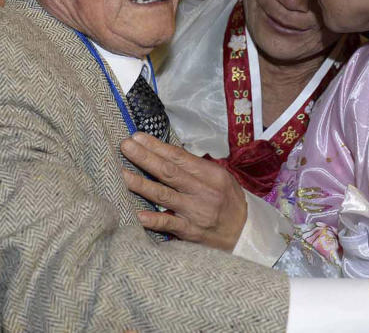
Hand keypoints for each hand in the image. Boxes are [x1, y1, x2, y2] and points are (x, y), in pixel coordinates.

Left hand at [120, 132, 246, 250]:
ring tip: (123, 174)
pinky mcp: (191, 232)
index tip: (137, 137)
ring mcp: (196, 212)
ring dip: (142, 184)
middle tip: (126, 146)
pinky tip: (139, 215)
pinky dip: (154, 219)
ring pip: (164, 195)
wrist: (245, 233)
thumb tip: (165, 154)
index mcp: (211, 174)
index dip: (157, 146)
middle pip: (169, 172)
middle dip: (145, 158)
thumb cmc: (228, 201)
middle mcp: (203, 191)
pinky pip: (170, 224)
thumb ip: (195, 168)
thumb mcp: (220, 178)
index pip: (179, 157)